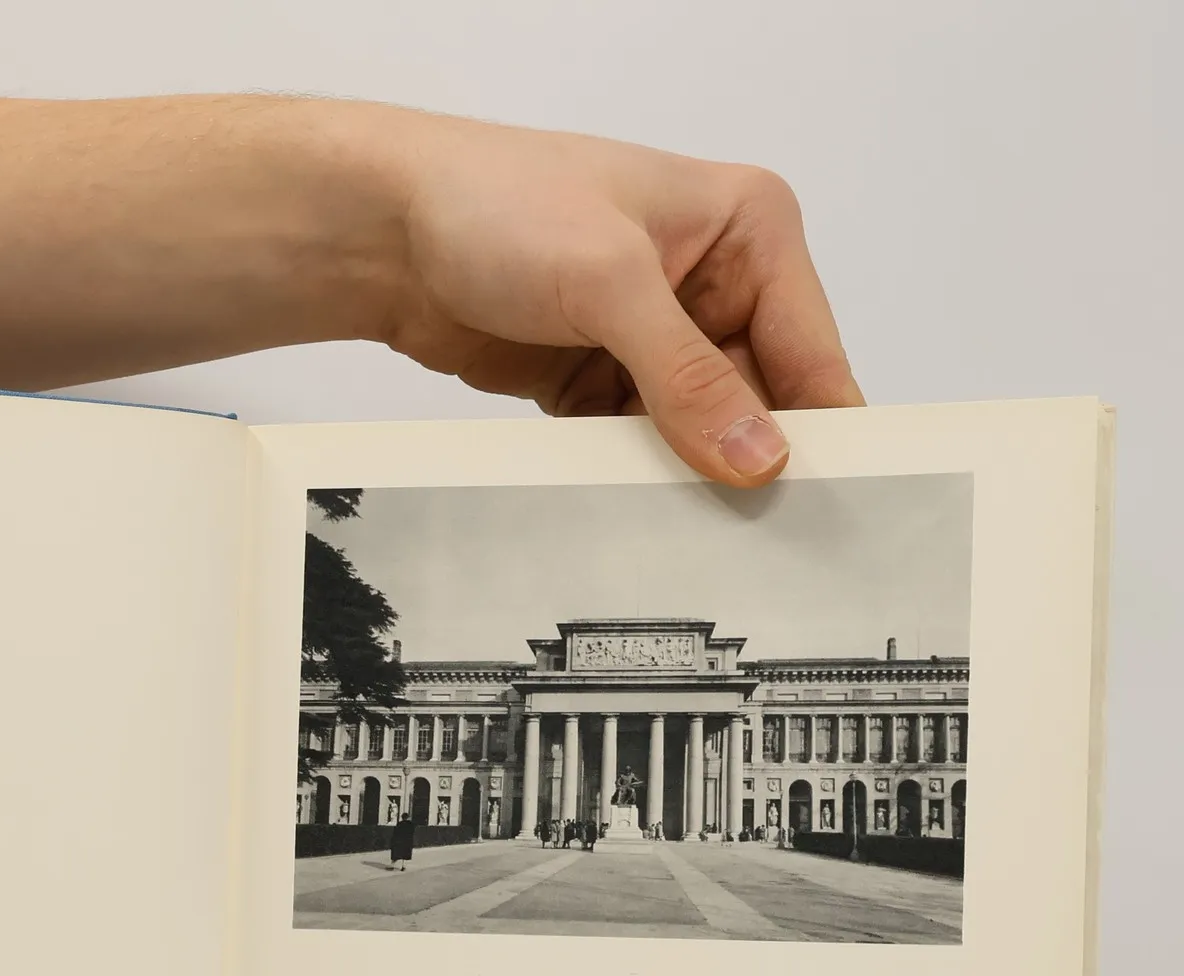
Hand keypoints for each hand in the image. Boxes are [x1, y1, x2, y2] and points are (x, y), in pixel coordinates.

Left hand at [368, 118, 864, 485]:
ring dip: (685, 479)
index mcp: (748, 232)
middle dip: (747, 465)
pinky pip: (634, 448)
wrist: (387, 232)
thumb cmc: (495, 203)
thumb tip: (756, 454)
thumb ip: (685, 375)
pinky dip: (630, 478)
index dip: (819, 432)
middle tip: (751, 541)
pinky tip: (628, 512)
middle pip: (760, 404)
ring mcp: (652, 339)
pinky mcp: (598, 382)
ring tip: (688, 534)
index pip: (812, 351)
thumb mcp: (607, 281)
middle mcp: (711, 284)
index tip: (820, 506)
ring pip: (697, 435)